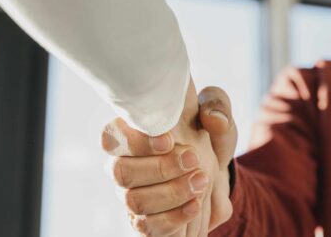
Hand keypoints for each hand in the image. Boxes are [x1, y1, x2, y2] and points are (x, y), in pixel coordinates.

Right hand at [101, 80, 237, 235]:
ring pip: (134, 201)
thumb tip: (214, 120)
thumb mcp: (218, 117)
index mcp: (133, 133)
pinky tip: (195, 204)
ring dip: (171, 192)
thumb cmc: (207, 140)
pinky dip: (174, 217)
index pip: (112, 136)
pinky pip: (147, 227)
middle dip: (160, 168)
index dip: (136, 140)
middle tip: (194, 160)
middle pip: (119, 171)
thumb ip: (217, 106)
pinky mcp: (144, 221)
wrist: (217, 178)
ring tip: (201, 181)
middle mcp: (124, 165)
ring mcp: (131, 195)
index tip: (169, 140)